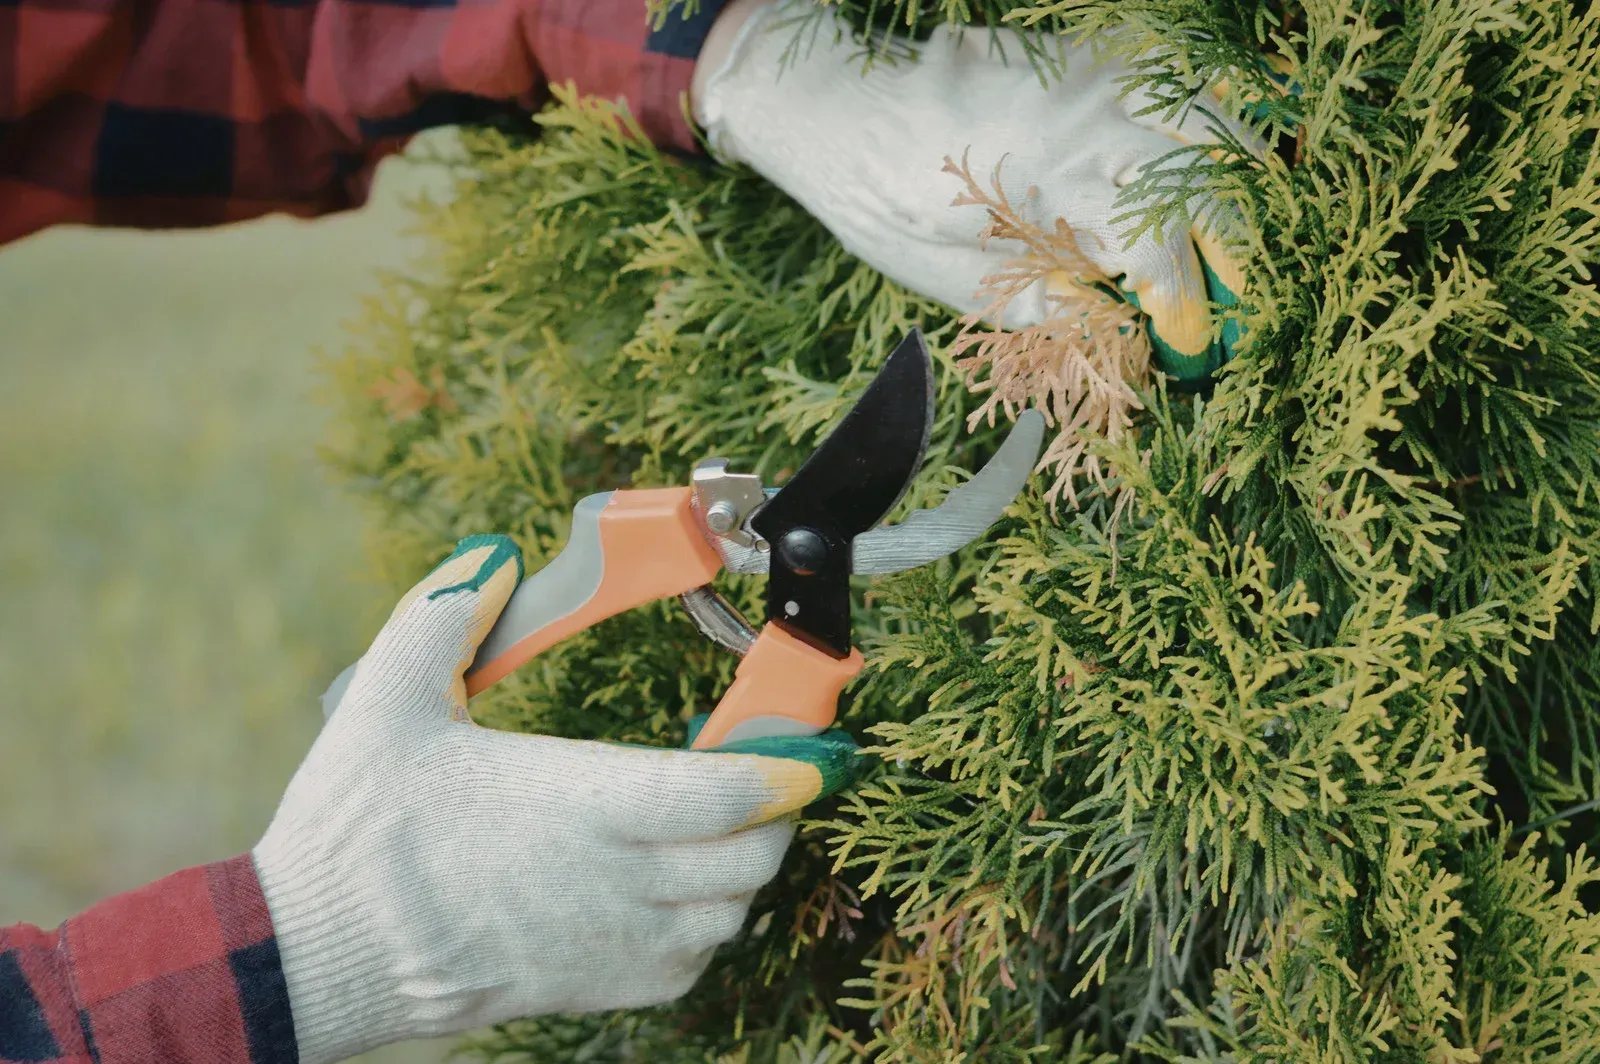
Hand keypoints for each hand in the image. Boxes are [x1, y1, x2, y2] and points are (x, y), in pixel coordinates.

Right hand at [253, 535, 858, 1063]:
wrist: (313, 954)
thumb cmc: (355, 831)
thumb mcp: (385, 700)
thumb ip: (444, 616)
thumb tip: (493, 556)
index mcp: (580, 802)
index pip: (728, 793)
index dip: (788, 766)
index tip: (811, 739)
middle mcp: (614, 879)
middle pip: (753, 854)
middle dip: (778, 808)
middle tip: (763, 764)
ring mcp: (609, 941)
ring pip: (731, 913)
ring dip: (746, 864)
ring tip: (723, 818)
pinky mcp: (593, 985)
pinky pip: (692, 961)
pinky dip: (710, 923)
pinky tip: (677, 885)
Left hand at [693, 0, 1262, 381]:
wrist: (840, 104)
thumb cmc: (886, 202)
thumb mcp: (960, 281)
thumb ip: (1052, 308)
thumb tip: (1129, 342)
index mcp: (1049, 186)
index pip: (1156, 253)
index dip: (1183, 310)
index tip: (1189, 352)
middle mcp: (1086, 119)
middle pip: (1208, 182)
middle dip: (1237, 251)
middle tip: (1240, 306)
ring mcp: (1096, 74)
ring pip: (1213, 117)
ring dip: (1244, 181)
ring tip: (1248, 238)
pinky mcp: (1091, 52)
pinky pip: (1180, 80)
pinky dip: (1217, 121)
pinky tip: (1222, 164)